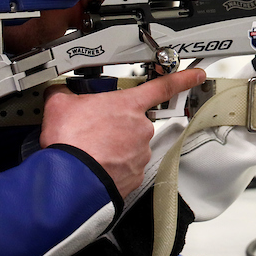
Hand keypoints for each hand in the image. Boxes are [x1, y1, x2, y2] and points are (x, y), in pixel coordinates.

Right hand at [40, 68, 205, 199]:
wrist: (70, 180)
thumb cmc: (70, 143)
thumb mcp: (59, 105)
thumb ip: (65, 93)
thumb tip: (59, 93)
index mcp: (128, 105)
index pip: (163, 86)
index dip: (182, 78)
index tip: (196, 75)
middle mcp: (140, 128)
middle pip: (134, 121)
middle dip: (116, 124)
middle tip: (93, 130)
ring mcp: (139, 153)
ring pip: (129, 145)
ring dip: (113, 147)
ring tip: (89, 150)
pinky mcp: (134, 176)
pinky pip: (125, 167)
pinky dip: (112, 166)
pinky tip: (95, 165)